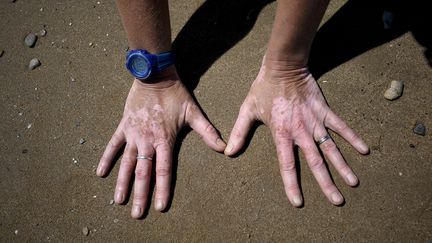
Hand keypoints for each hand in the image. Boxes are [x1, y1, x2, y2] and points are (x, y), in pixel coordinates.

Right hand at [97, 68, 225, 217]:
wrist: (155, 75)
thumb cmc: (176, 95)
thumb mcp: (194, 113)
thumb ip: (208, 132)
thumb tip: (225, 148)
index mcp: (165, 140)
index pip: (164, 170)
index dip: (162, 189)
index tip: (160, 206)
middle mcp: (147, 141)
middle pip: (143, 173)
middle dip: (140, 194)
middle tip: (137, 214)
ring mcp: (134, 134)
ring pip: (127, 163)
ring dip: (123, 182)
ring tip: (119, 201)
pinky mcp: (124, 126)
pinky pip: (113, 145)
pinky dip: (107, 159)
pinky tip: (100, 173)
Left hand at [224, 59, 368, 205]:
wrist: (283, 66)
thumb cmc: (263, 88)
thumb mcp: (247, 110)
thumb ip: (240, 132)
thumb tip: (228, 153)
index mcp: (282, 134)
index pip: (287, 165)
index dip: (292, 184)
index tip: (298, 202)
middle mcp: (301, 131)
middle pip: (316, 163)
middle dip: (327, 184)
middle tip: (337, 201)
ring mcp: (315, 121)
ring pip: (331, 148)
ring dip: (343, 166)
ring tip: (354, 183)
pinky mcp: (324, 111)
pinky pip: (341, 126)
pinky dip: (353, 138)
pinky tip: (364, 150)